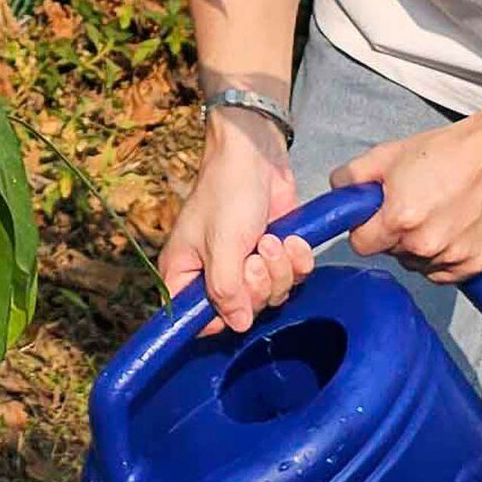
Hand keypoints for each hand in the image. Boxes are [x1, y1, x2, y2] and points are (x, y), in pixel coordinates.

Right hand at [159, 111, 315, 331]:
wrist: (256, 155)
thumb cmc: (227, 192)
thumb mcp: (222, 244)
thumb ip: (227, 290)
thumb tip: (239, 325)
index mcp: (184, 274)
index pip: (196, 321)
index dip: (221, 319)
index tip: (238, 299)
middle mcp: (213, 275)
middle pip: (242, 312)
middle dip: (260, 285)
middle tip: (256, 253)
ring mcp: (245, 266)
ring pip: (271, 296)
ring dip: (279, 269)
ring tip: (271, 239)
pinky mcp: (273, 255)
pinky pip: (291, 278)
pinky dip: (297, 261)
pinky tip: (291, 239)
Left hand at [339, 105, 481, 280]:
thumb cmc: (446, 153)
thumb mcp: (388, 154)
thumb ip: (352, 176)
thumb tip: (338, 191)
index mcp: (399, 219)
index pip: (361, 244)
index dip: (365, 228)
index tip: (377, 216)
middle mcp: (424, 245)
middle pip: (390, 253)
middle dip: (394, 234)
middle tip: (412, 206)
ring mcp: (452, 257)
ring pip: (417, 264)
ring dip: (420, 247)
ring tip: (436, 215)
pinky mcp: (474, 264)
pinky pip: (444, 272)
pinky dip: (444, 256)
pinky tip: (451, 229)